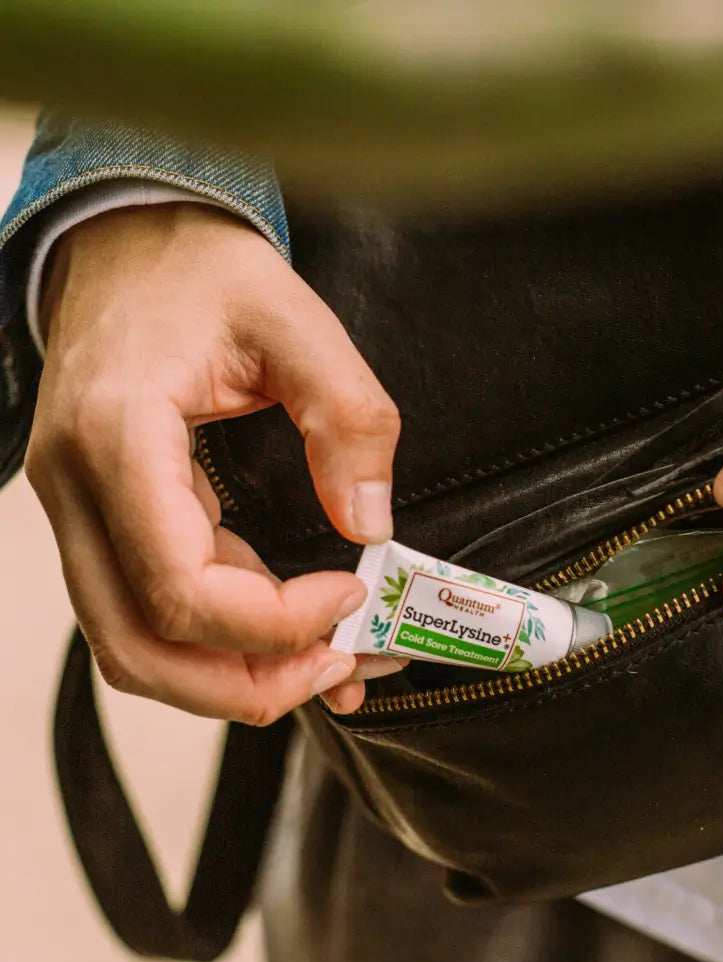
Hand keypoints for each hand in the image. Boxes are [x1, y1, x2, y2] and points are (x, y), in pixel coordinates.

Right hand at [25, 203, 401, 721]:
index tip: (350, 593)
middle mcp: (78, 487)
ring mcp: (79, 509)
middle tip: (334, 670)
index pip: (178, 585)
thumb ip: (347, 416)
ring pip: (130, 644)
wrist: (128, 244)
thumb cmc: (200, 270)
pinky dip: (212, 638)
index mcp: (119, 435)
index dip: (274, 620)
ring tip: (314, 662)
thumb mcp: (294, 319)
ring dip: (223, 675)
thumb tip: (370, 522)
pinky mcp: (103, 517)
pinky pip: (144, 607)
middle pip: (137, 646)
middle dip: (243, 683)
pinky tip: (280, 625)